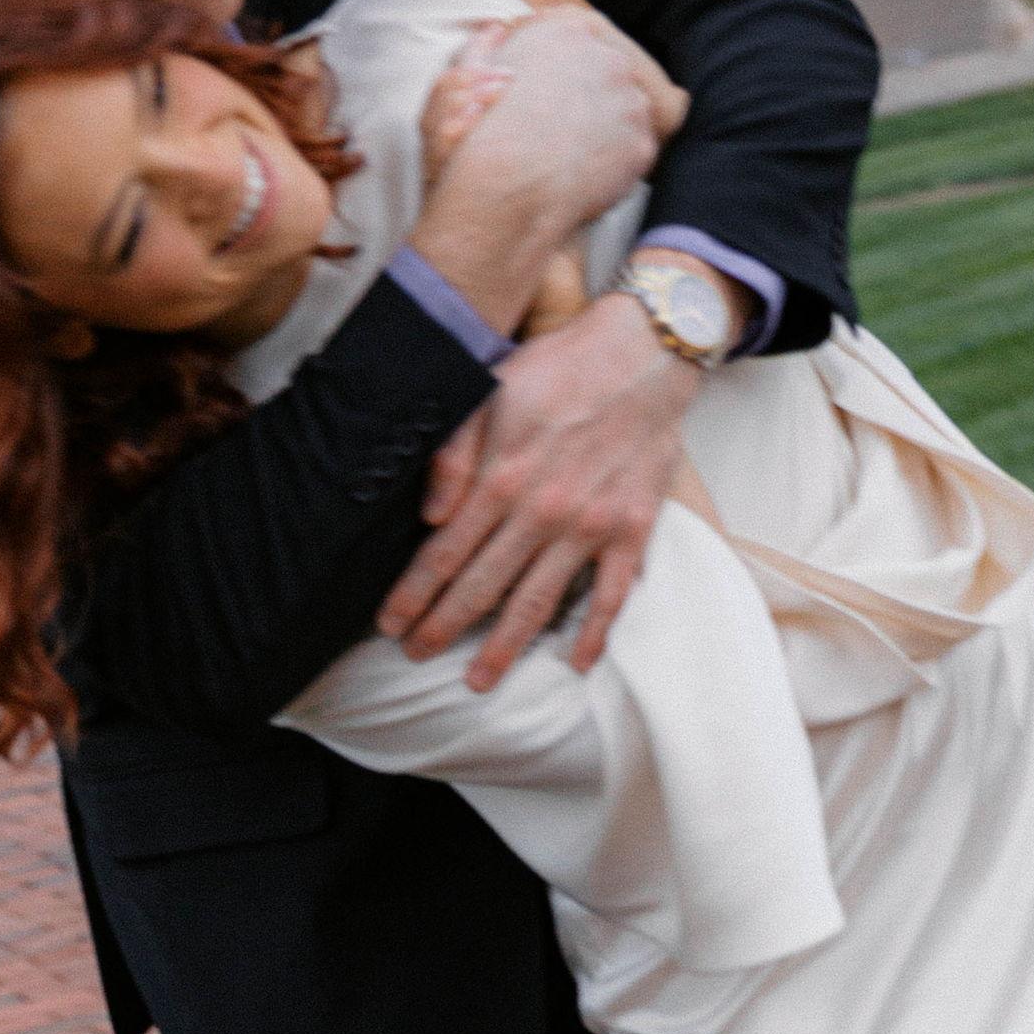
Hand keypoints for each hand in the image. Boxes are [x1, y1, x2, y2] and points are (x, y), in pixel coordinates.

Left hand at [377, 292, 699, 688]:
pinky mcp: (632, 529)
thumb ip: (453, 452)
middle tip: (416, 656)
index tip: (390, 625)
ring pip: (539, 601)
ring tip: (478, 681)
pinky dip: (596, 632)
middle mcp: (543, 511)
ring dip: (505, 646)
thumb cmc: (559, 366)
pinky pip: (612, 594)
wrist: (643, 352)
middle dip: (443, 627)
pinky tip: (577, 662)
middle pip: (482, 586)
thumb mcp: (489, 389)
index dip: (412, 595)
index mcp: (501, 478)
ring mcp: (591, 526)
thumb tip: (430, 515)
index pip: (443, 553)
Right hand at [409, 11, 675, 334]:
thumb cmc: (477, 133)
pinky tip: (587, 172)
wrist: (506, 189)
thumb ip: (483, 48)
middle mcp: (609, 58)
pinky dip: (614, 160)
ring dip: (610, 125)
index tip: (555, 90)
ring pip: (629, 108)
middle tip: (566, 124)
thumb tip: (495, 28)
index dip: (567, 65)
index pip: (584, 34)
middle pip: (613, 69)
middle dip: (595, 91)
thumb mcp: (463, 77)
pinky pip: (633, 148)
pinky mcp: (642, 143)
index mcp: (570, 30)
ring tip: (574, 150)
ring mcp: (632, 101)